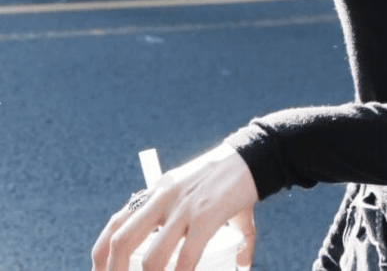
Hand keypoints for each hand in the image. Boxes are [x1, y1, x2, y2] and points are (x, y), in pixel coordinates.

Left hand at [91, 143, 258, 270]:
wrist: (256, 155)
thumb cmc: (234, 181)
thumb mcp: (209, 198)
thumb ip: (220, 230)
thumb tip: (241, 262)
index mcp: (158, 193)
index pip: (117, 224)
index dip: (101, 255)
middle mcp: (163, 198)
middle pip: (122, 241)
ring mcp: (183, 207)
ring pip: (151, 258)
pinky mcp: (205, 215)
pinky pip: (185, 259)